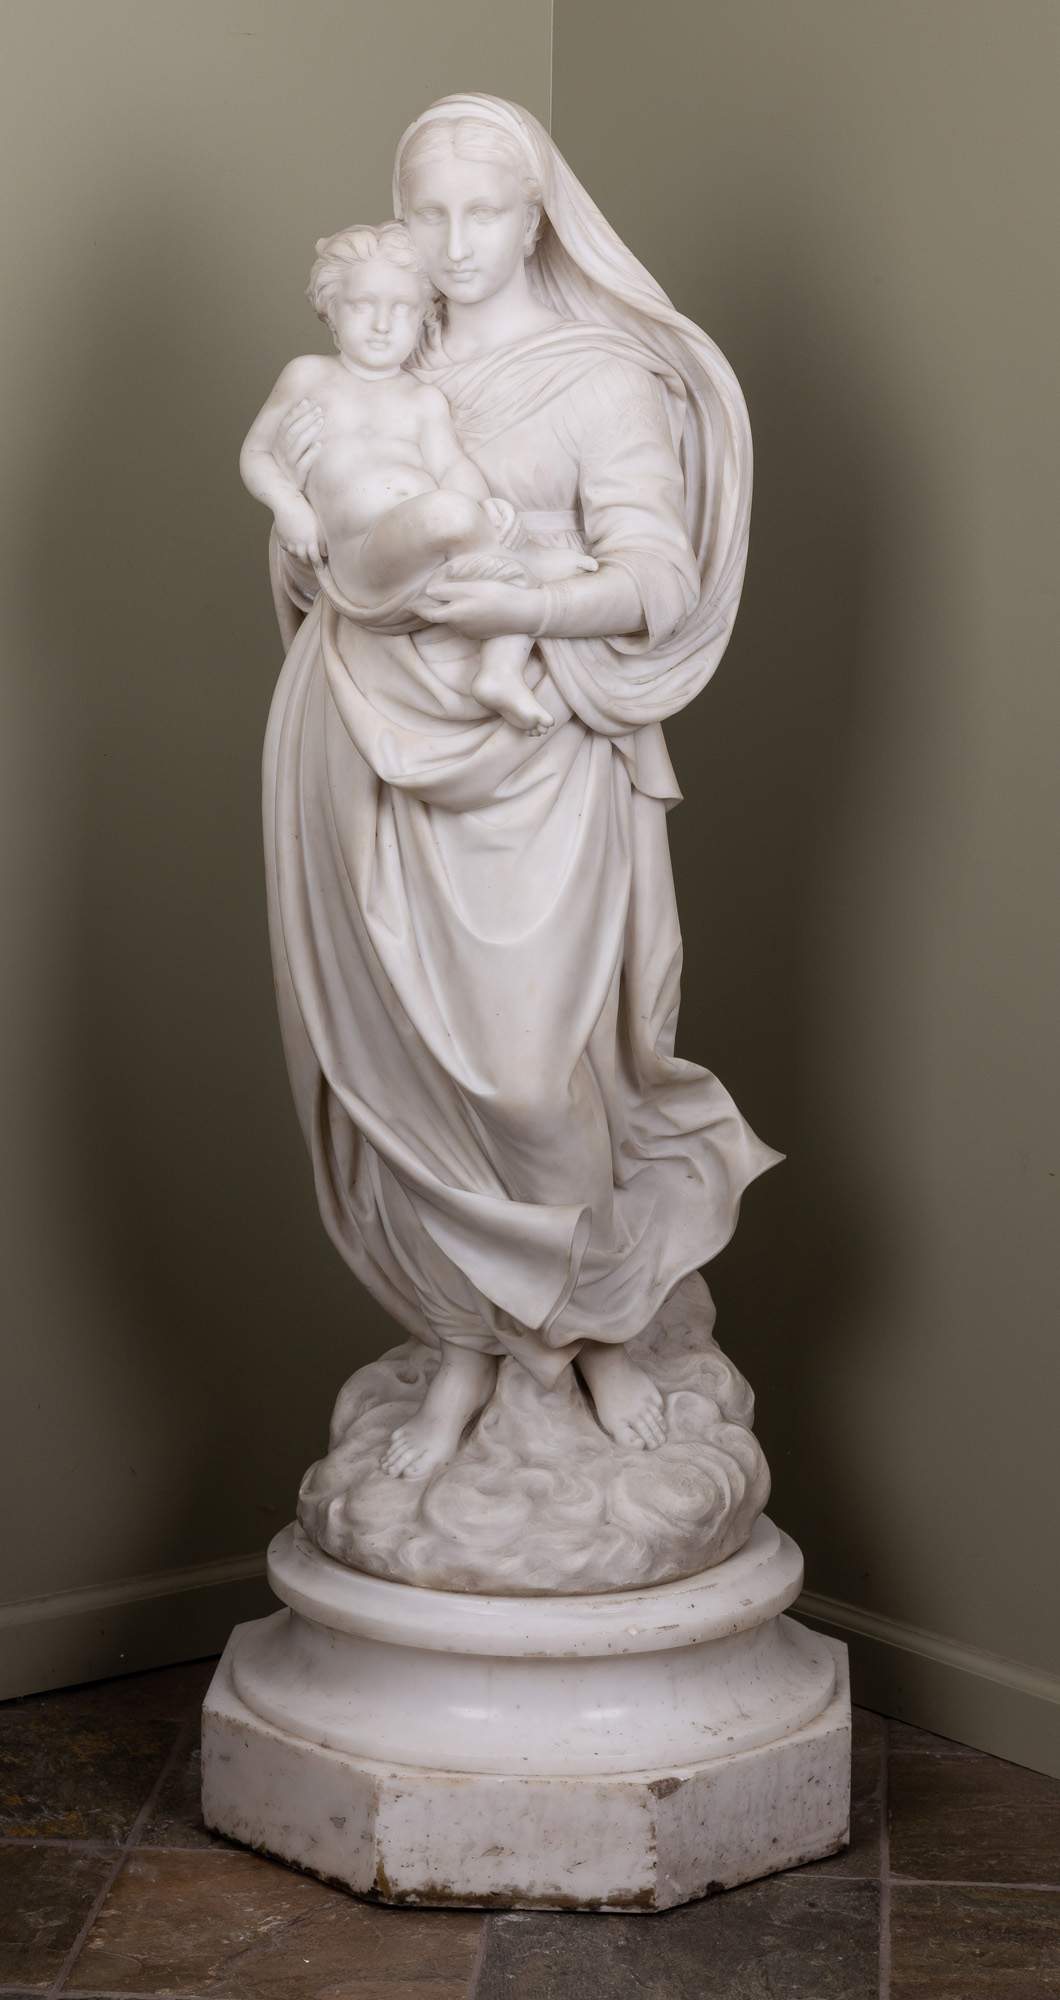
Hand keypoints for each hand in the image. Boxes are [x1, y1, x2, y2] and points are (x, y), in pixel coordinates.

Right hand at [274, 399, 323, 488]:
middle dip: (305, 419)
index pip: (285, 424)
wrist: (289, 495)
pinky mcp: (297, 478)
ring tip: (321, 421)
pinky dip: (311, 453)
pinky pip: (304, 464)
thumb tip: (307, 411)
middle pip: (292, 432)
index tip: (308, 401)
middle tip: (319, 410)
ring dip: (310, 431)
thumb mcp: (289, 451)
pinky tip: (319, 445)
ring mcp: (288, 466)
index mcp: (277, 446)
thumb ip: (294, 434)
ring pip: (298, 445)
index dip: (295, 412)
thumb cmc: (292, 468)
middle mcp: (281, 455)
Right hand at [274, 495, 325, 567]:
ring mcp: (288, 543)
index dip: (319, 565)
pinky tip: (294, 541)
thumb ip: (322, 541)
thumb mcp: (318, 526)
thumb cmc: (306, 511)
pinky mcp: (281, 539)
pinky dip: (291, 547)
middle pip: (304, 560)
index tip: (322, 569)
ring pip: (295, 555)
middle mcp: (299, 545)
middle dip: (309, 561)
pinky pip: (287, 548)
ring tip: (304, 549)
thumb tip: (324, 554)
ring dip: (300, 554)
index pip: (315, 559)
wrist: (286, 502)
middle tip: (314, 559)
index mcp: (310, 542)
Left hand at [420, 577, 544, 638]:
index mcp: (454, 614)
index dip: (417, 607)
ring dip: (448, 610)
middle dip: (431, 608)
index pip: (427, 612)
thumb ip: (448, 590)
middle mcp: (459, 626)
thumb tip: (429, 591)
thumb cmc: (497, 596)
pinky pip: (465, 623)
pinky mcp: (480, 633)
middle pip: (440, 616)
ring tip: (448, 597)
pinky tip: (470, 605)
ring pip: (452, 619)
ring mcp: (470, 632)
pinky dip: (461, 614)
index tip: (407, 604)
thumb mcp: (471, 587)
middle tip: (426, 596)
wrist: (522, 614)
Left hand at [481, 497, 523, 547]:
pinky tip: (517, 547)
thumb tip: (498, 525)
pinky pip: (525, 533)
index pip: (511, 518)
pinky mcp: (519, 524)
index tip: (500, 539)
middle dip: (513, 537)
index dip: (507, 530)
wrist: (490, 504)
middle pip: (518, 525)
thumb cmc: (487, 505)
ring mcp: (518, 518)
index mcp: (507, 507)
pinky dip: (522, 540)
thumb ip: (492, 513)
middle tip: (506, 546)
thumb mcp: (486, 505)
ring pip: (523, 530)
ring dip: (518, 540)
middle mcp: (515, 512)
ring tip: (511, 549)